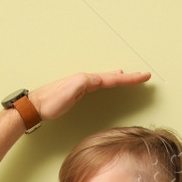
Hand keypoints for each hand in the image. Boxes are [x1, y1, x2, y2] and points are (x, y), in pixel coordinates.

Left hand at [29, 70, 150, 123]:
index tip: (144, 76)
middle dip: (128, 77)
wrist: (36, 105)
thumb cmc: (52, 100)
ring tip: (128, 76)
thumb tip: (98, 79)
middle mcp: (86, 80)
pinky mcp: (77, 92)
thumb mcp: (71, 89)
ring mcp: (82, 85)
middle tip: (143, 76)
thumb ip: (85, 82)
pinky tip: (106, 83)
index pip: (112, 78)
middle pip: (111, 77)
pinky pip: (98, 85)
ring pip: (106, 80)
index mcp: (87, 79)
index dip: (129, 79)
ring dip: (118, 78)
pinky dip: (107, 82)